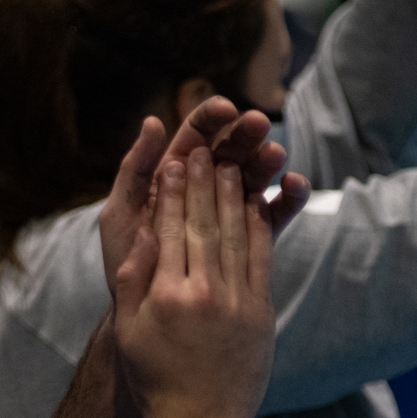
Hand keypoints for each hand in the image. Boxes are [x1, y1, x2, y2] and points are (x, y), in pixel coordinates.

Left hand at [99, 100, 308, 296]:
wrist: (144, 307)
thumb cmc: (126, 257)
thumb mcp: (121, 212)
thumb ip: (134, 169)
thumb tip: (153, 121)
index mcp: (175, 171)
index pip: (196, 134)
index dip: (211, 118)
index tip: (226, 110)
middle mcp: (206, 184)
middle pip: (231, 149)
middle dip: (244, 134)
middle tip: (258, 125)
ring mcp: (231, 208)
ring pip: (255, 176)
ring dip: (267, 161)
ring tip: (276, 154)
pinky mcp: (251, 234)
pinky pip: (273, 211)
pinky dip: (287, 197)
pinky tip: (294, 186)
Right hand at [111, 145, 275, 417]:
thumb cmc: (154, 379)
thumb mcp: (128, 332)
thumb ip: (132, 281)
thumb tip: (142, 235)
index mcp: (166, 295)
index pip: (171, 230)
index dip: (174, 193)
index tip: (174, 163)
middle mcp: (203, 293)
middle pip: (205, 224)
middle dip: (204, 183)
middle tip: (204, 150)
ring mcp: (236, 302)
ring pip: (236, 235)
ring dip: (234, 196)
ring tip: (231, 165)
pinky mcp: (261, 312)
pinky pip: (261, 259)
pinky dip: (260, 227)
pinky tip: (257, 204)